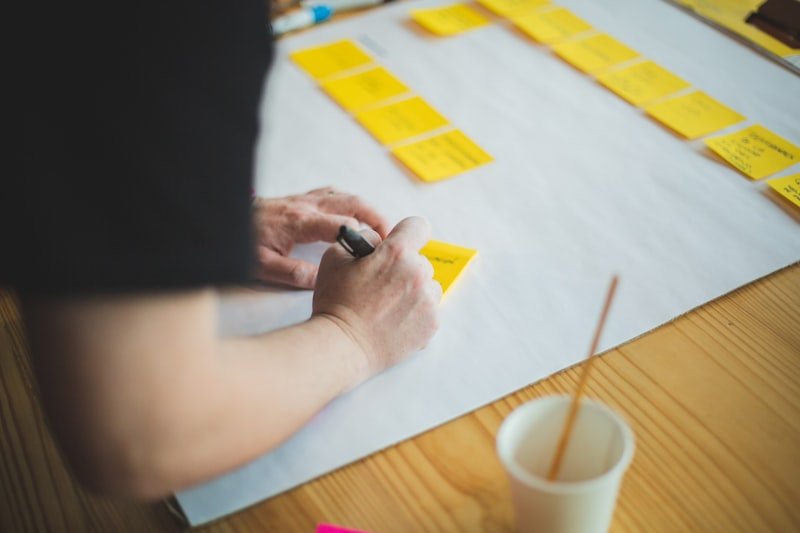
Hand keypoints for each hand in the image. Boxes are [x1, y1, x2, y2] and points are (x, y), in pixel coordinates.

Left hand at [252, 187, 389, 287]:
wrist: (223, 218)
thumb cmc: (242, 242)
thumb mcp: (261, 265)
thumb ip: (292, 273)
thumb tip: (321, 280)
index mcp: (300, 222)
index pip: (344, 223)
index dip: (365, 236)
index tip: (377, 252)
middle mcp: (306, 206)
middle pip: (353, 202)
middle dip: (377, 217)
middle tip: (392, 236)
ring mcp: (304, 199)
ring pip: (346, 195)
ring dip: (367, 208)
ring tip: (381, 228)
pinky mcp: (301, 198)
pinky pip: (333, 194)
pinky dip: (350, 202)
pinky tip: (356, 214)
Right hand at [312, 217, 441, 382]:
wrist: (343, 346)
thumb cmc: (336, 303)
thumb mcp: (336, 257)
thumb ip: (362, 240)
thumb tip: (379, 240)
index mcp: (396, 253)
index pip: (418, 227)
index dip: (406, 234)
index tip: (397, 245)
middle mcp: (418, 274)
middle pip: (421, 260)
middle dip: (404, 268)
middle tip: (381, 285)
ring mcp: (428, 300)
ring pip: (428, 286)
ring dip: (414, 291)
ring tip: (388, 306)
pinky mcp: (432, 323)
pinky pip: (430, 309)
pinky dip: (416, 313)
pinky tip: (394, 321)